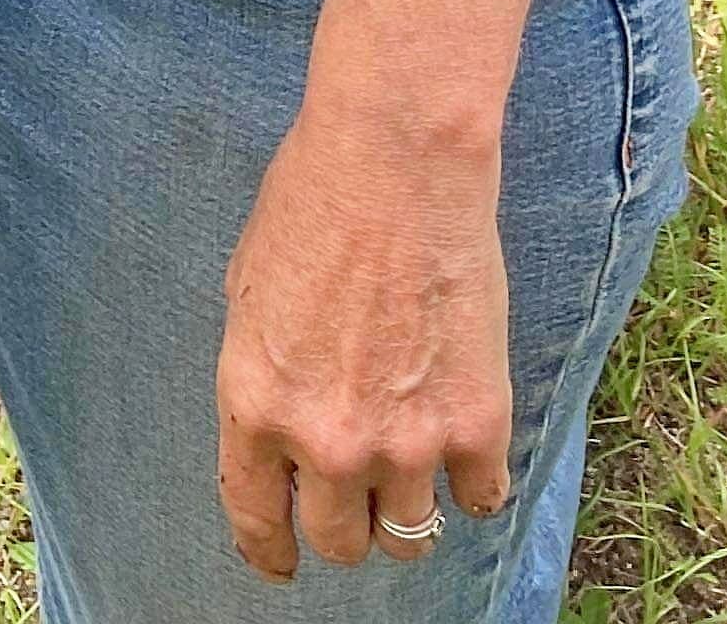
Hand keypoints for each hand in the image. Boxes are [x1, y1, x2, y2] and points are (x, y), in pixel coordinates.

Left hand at [216, 87, 514, 578]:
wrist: (394, 161)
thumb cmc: (313, 203)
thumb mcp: (249, 294)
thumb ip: (265, 377)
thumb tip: (279, 433)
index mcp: (255, 404)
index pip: (256, 518)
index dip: (270, 552)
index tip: (282, 565)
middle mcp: (327, 441)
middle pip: (340, 542)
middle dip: (345, 523)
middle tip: (358, 490)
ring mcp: (405, 441)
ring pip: (410, 537)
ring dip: (408, 511)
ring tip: (413, 464)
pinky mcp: (476, 424)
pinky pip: (478, 500)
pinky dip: (473, 481)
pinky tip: (466, 444)